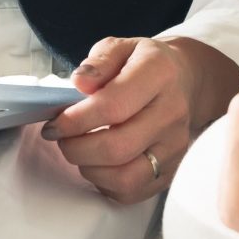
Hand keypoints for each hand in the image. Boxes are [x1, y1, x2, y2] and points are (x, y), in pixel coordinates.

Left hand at [43, 35, 238, 206]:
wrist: (183, 81)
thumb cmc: (143, 65)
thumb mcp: (120, 47)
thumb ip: (98, 62)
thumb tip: (80, 84)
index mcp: (159, 74)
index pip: (113, 106)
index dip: (76, 120)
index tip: (55, 123)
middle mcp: (173, 112)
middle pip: (117, 147)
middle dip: (76, 148)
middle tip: (61, 138)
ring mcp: (175, 146)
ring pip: (125, 177)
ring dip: (89, 169)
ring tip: (79, 150)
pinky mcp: (171, 170)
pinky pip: (132, 192)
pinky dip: (105, 184)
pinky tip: (97, 164)